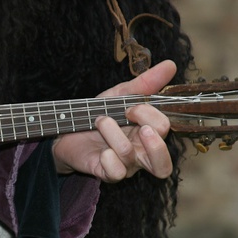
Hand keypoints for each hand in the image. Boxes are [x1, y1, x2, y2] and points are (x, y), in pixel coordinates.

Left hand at [52, 60, 176, 181]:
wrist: (67, 129)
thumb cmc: (99, 114)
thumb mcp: (120, 95)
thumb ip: (145, 83)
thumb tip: (170, 64)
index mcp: (148, 134)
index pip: (163, 129)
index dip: (150, 115)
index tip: (131, 106)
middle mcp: (140, 153)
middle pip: (163, 164)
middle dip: (154, 143)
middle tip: (138, 126)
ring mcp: (123, 165)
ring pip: (130, 157)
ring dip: (114, 134)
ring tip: (100, 121)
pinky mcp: (105, 172)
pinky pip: (115, 173)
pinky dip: (109, 159)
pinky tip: (101, 151)